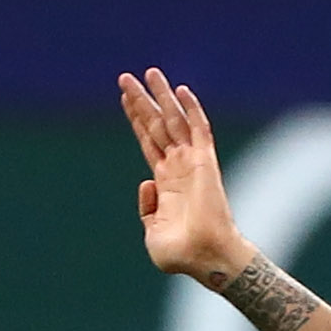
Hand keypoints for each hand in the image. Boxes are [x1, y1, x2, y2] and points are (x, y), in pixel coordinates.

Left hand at [121, 68, 248, 282]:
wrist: (204, 257)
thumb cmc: (181, 255)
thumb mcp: (152, 233)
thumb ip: (146, 209)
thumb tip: (146, 182)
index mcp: (165, 184)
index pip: (148, 141)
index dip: (136, 119)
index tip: (125, 98)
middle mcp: (178, 168)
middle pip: (156, 125)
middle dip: (141, 101)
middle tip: (125, 77)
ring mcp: (191, 163)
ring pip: (174, 121)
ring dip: (161, 97)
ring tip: (148, 73)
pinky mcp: (205, 162)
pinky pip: (199, 129)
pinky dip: (192, 109)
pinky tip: (181, 90)